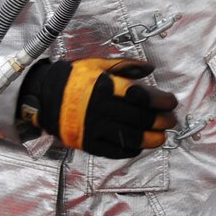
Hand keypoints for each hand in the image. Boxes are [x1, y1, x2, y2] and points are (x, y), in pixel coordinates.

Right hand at [19, 58, 176, 158]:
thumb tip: (151, 68)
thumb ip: (126, 66)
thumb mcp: (98, 65)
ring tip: (161, 137)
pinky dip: (130, 150)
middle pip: (139, 118)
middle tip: (171, 121)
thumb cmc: (75, 78)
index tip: (171, 102)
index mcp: (105, 87)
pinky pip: (114, 151)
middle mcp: (101, 109)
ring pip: (130, 137)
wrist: (43, 96)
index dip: (160, 101)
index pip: (141, 96)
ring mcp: (94, 128)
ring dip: (151, 139)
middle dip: (160, 121)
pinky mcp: (88, 143)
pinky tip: (139, 146)